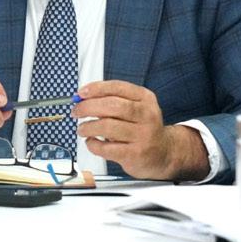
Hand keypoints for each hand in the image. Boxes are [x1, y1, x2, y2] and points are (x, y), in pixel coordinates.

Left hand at [73, 81, 206, 179]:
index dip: (96, 89)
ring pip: (107, 126)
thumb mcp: (136, 108)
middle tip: (76, 111)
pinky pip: (107, 148)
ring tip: (82, 129)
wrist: (164, 153)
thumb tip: (83, 99)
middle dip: (88, 107)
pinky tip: (92, 142)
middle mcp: (146, 115)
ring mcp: (142, 135)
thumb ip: (113, 101)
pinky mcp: (135, 154)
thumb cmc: (143, 128)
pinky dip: (93, 144)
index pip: (117, 87)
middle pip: (111, 106)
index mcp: (145, 98)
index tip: (81, 93)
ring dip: (88, 127)